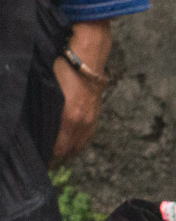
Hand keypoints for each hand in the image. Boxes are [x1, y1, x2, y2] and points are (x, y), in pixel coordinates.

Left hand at [50, 21, 111, 165]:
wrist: (87, 56)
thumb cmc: (62, 67)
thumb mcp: (48, 89)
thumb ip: (44, 110)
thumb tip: (35, 125)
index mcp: (69, 118)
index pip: (57, 148)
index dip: (48, 158)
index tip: (39, 163)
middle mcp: (82, 124)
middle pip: (69, 151)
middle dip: (57, 160)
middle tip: (45, 164)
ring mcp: (91, 121)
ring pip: (79, 146)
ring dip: (68, 154)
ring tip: (57, 158)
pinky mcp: (95, 116)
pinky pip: (86, 138)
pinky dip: (77, 145)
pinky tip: (71, 145)